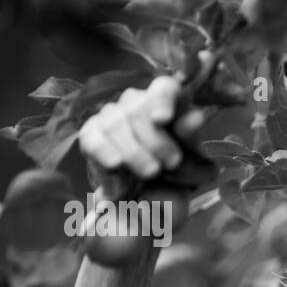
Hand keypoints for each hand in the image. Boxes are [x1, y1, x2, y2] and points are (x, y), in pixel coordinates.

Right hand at [78, 75, 205, 180]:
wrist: (148, 199)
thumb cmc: (177, 175)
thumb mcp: (193, 162)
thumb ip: (192, 139)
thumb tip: (196, 116)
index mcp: (168, 103)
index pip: (163, 87)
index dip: (161, 99)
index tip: (162, 119)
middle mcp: (137, 103)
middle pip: (138, 109)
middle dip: (156, 140)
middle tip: (171, 164)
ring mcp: (111, 116)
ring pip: (115, 124)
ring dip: (135, 153)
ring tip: (151, 173)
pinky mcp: (91, 134)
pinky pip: (92, 139)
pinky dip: (105, 154)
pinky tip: (116, 165)